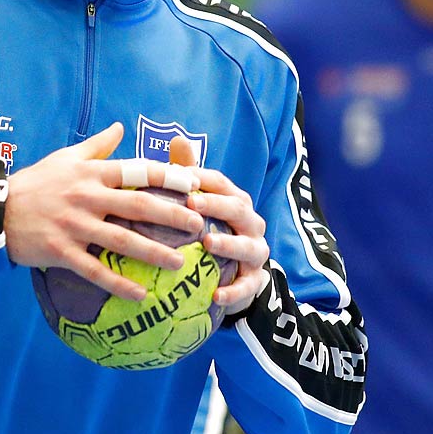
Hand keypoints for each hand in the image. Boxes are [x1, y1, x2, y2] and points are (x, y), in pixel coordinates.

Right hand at [5, 122, 206, 299]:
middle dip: (172, 216)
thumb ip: (97, 145)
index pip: (137, 170)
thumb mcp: (64, 158)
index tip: (196, 184)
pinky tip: (140, 294)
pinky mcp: (60, 251)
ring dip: (153, 252)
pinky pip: (95, 270)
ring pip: (122, 240)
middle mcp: (86, 196)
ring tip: (179, 265)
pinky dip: (118, 283)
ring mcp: (74, 225)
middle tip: (198, 226)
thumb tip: (121, 127)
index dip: (169, 177)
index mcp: (91, 172)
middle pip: (138, 206)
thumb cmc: (34, 182)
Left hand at [167, 136, 269, 316]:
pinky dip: (232, 292)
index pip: (223, 183)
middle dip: (216, 205)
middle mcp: (251, 223)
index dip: (203, 179)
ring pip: (247, 247)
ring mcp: (256, 253)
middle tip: (191, 205)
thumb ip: (188, 174)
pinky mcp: (254, 281)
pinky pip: (246, 287)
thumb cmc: (209, 230)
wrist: (230, 275)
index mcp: (236, 201)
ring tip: (207, 244)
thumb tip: (177, 138)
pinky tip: (214, 295)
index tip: (181, 178)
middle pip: (238, 209)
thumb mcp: (199, 203)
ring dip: (228, 244)